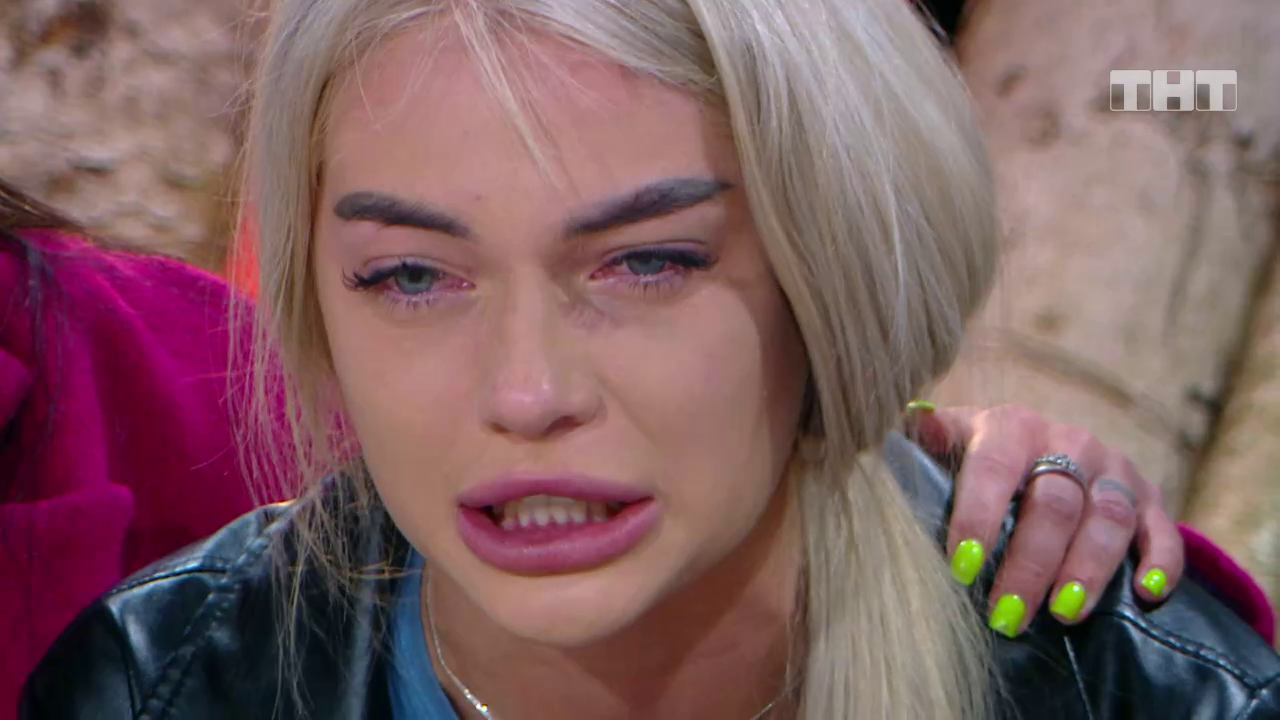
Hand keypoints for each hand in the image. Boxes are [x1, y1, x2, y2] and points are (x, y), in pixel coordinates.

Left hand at [906, 402, 1183, 637]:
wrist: (1042, 450)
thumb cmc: (979, 461)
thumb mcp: (950, 444)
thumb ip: (930, 437)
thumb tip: (919, 416)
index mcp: (1011, 428)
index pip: (995, 469)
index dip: (978, 517)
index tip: (963, 568)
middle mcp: (1068, 441)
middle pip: (1055, 504)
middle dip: (1029, 564)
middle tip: (1006, 615)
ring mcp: (1113, 470)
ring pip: (1108, 519)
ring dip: (1087, 570)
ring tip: (1062, 614)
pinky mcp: (1149, 498)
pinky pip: (1163, 531)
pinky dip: (1160, 563)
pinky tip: (1146, 594)